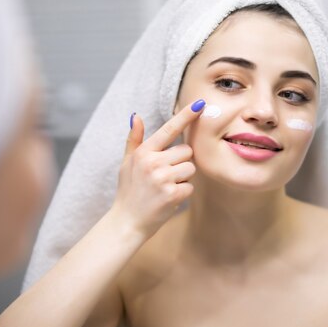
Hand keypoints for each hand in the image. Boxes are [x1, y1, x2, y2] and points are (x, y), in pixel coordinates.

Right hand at [111, 99, 205, 237]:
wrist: (127, 222)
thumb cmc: (129, 190)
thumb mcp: (127, 163)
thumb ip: (134, 139)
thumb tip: (135, 116)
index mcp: (144, 152)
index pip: (169, 129)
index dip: (186, 115)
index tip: (201, 104)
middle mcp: (153, 162)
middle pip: (187, 151)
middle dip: (181, 162)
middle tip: (165, 176)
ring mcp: (163, 178)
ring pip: (191, 168)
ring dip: (184, 178)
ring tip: (166, 187)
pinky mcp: (172, 194)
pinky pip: (191, 186)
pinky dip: (183, 192)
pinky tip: (168, 198)